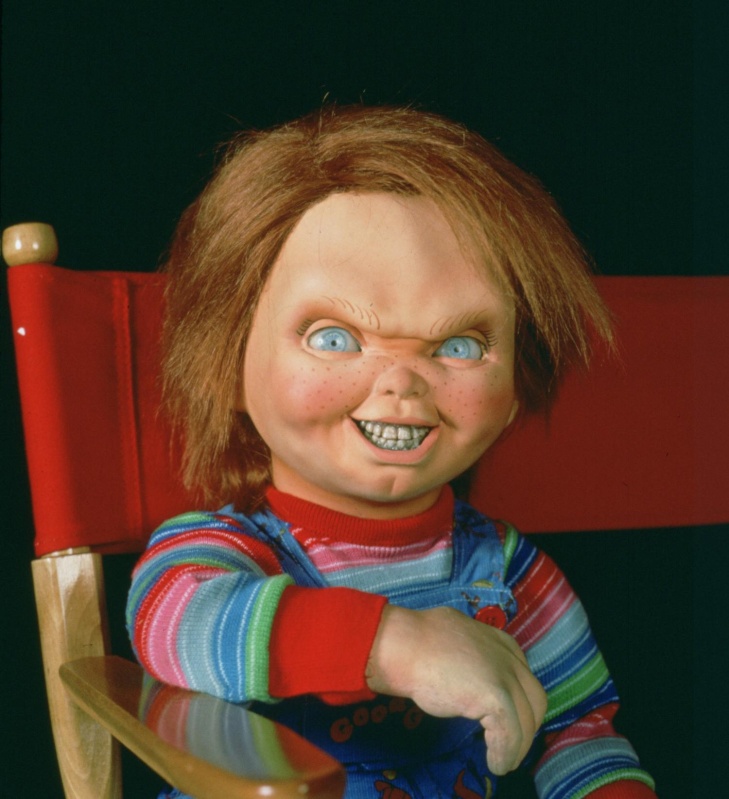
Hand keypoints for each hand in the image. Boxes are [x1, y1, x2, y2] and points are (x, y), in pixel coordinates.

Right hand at [366, 605, 546, 774]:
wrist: (404, 646)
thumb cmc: (418, 641)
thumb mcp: (458, 638)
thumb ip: (472, 653)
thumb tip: (468, 669)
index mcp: (500, 642)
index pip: (524, 678)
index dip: (520, 703)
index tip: (509, 720)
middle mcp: (509, 657)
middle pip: (535, 699)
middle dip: (526, 725)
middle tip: (510, 743)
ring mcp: (505, 678)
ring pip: (526, 721)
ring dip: (517, 747)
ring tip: (504, 762)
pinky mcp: (496, 699)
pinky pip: (509, 736)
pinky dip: (504, 754)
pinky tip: (495, 764)